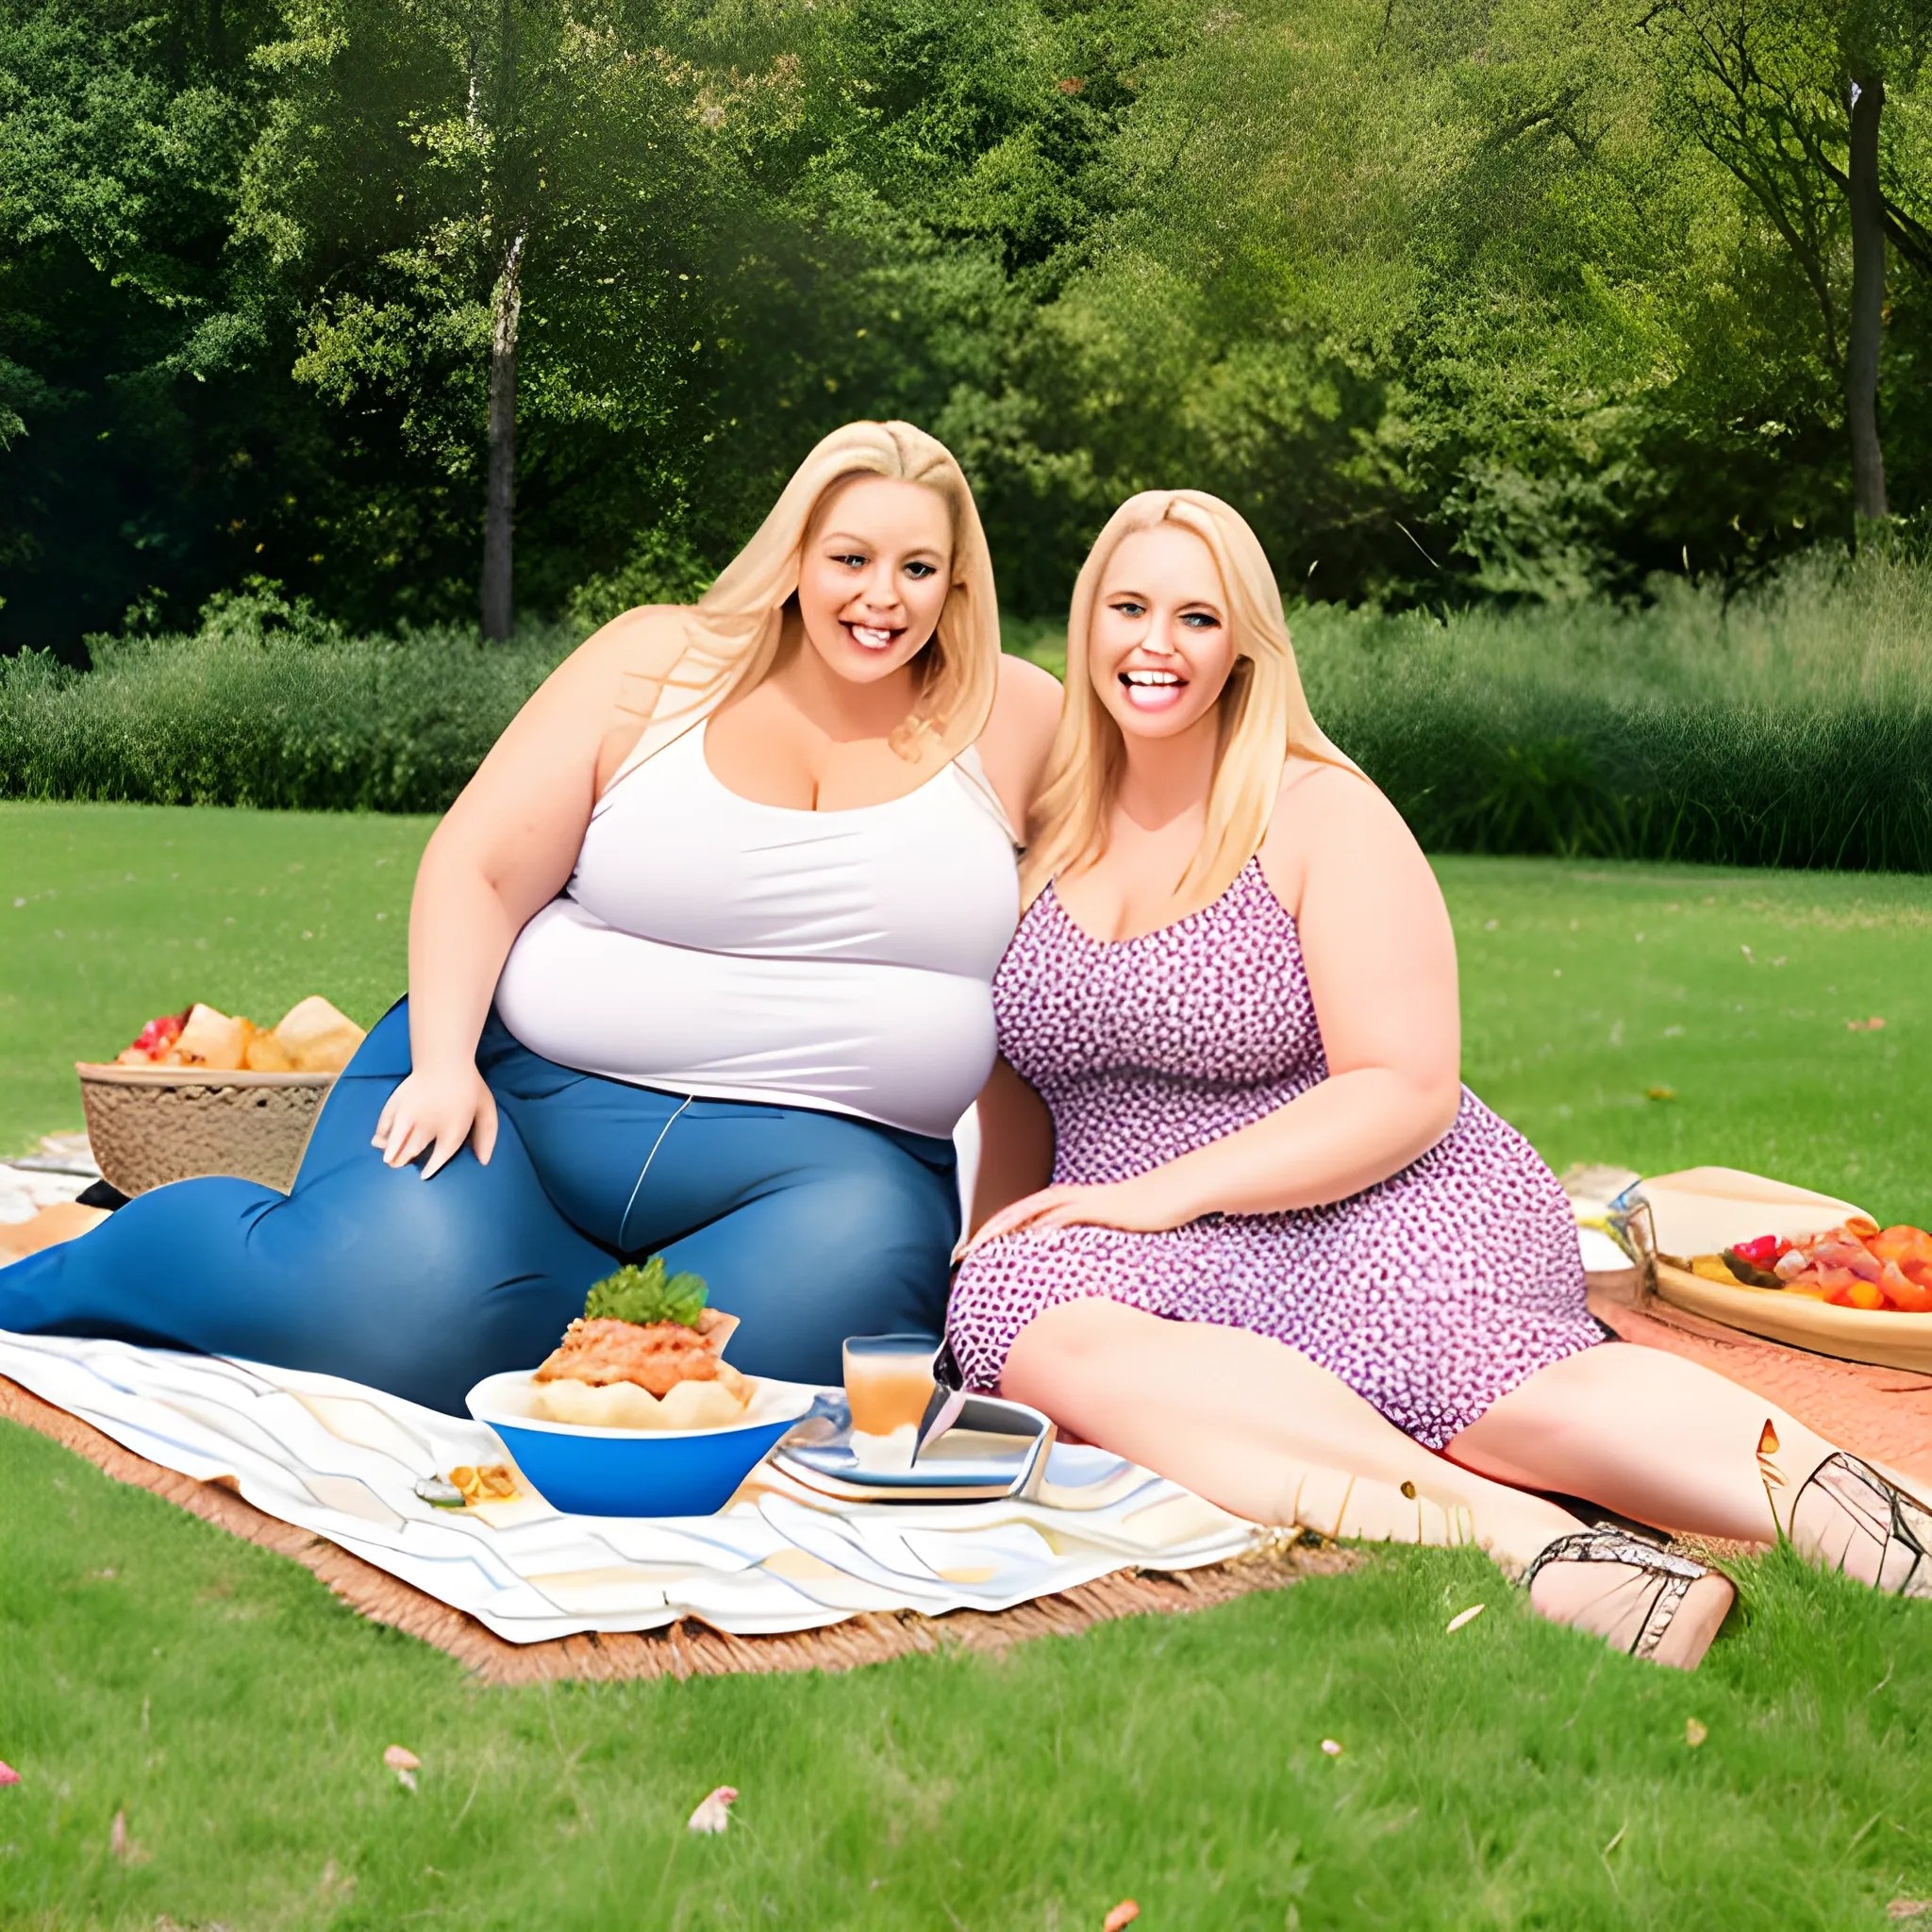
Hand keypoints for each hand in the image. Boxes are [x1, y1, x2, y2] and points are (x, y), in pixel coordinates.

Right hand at [371, 1064, 498, 1179]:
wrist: (445, 1059)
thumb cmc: (469, 1085)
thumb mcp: (486, 1110)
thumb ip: (486, 1136)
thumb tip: (483, 1162)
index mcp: (452, 1130)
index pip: (439, 1157)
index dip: (430, 1168)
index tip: (423, 1174)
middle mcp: (428, 1127)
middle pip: (411, 1152)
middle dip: (404, 1161)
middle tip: (401, 1165)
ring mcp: (409, 1116)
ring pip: (395, 1143)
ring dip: (390, 1154)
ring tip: (390, 1160)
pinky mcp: (396, 1105)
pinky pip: (384, 1126)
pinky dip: (381, 1136)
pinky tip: (380, 1141)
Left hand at [952, 1172, 1197, 1263]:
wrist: (1164, 1199)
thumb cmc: (1133, 1217)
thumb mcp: (1096, 1233)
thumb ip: (1074, 1244)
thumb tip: (1056, 1266)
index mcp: (1060, 1205)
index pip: (1016, 1219)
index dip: (990, 1235)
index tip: (969, 1256)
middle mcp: (1063, 1198)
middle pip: (1014, 1214)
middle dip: (985, 1233)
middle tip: (961, 1255)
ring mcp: (1078, 1200)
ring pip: (1030, 1211)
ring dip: (1004, 1227)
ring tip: (981, 1245)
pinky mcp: (1095, 1206)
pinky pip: (1063, 1215)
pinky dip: (1043, 1226)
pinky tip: (1028, 1239)